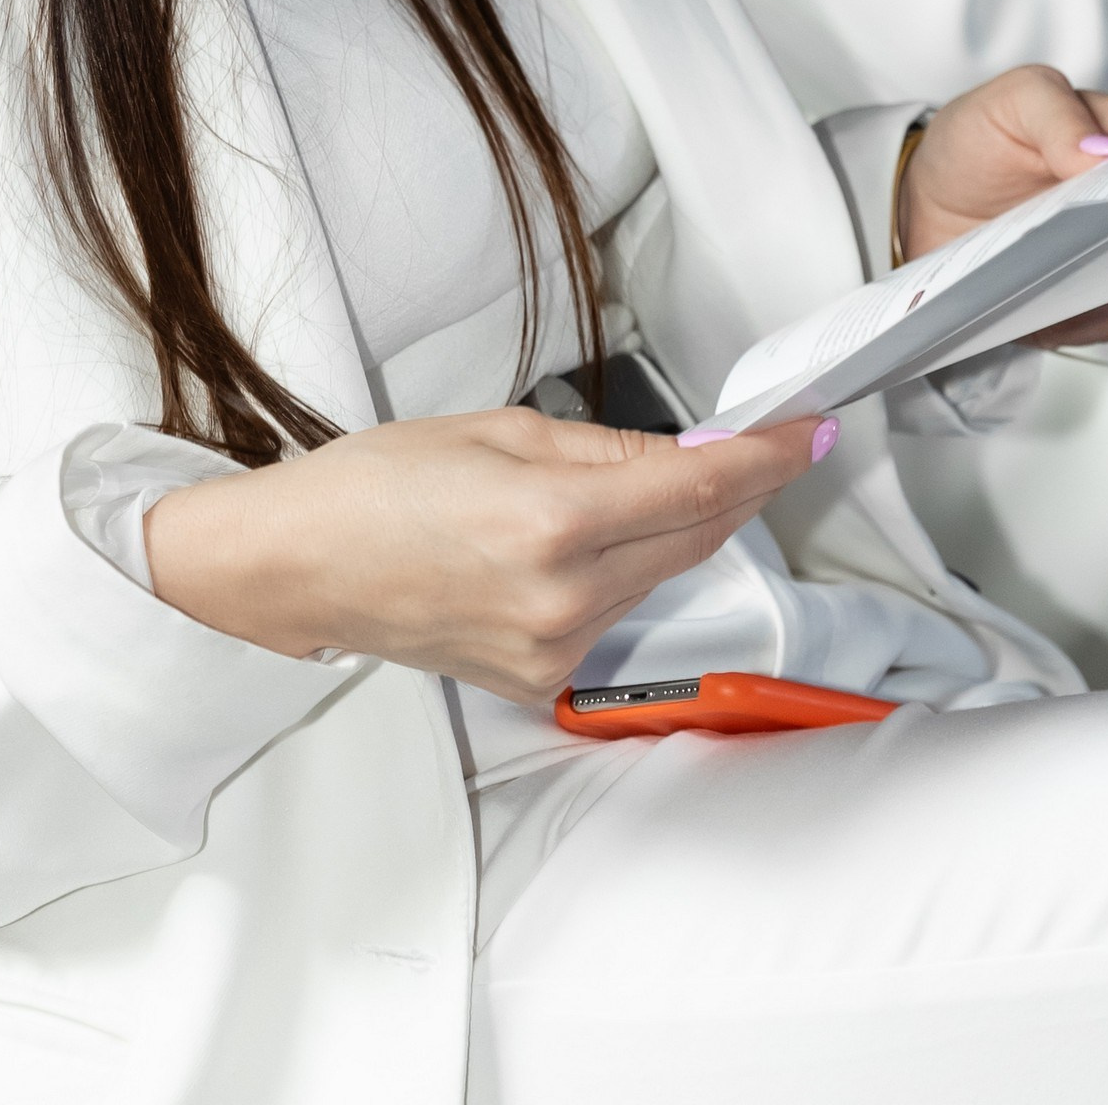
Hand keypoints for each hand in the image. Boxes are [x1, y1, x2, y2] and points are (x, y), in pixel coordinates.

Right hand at [143, 405, 824, 705]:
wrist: (301, 566)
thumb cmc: (377, 485)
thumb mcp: (498, 430)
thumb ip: (608, 449)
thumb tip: (692, 451)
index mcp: (553, 523)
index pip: (699, 488)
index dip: (766, 457)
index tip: (807, 431)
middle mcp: (564, 599)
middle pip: (695, 538)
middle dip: (735, 487)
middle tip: (761, 442)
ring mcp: (554, 650)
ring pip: (658, 576)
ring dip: (674, 527)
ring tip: (638, 481)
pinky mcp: (541, 678)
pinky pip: (614, 612)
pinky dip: (625, 569)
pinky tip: (590, 537)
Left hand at [900, 65, 1107, 348]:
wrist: (926, 202)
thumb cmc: (976, 139)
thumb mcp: (1010, 101)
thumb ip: (1057, 115)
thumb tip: (1104, 153)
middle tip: (1107, 231)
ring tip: (1060, 267)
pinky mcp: (1088, 296)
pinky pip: (1106, 317)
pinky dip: (1076, 315)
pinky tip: (1042, 299)